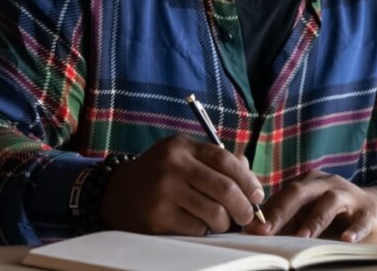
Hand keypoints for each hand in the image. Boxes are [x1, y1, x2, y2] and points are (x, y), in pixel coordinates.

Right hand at [99, 134, 264, 234]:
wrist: (119, 192)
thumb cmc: (162, 174)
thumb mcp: (185, 157)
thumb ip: (217, 162)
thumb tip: (252, 180)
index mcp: (183, 146)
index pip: (225, 160)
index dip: (248, 179)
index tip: (258, 195)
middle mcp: (173, 165)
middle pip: (224, 188)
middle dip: (243, 207)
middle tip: (247, 217)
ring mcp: (163, 191)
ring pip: (213, 213)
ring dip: (224, 223)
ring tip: (220, 222)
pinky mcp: (157, 216)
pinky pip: (196, 228)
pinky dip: (203, 230)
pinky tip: (197, 224)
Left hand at [243, 169, 376, 241]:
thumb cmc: (335, 212)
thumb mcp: (310, 212)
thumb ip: (286, 219)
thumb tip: (254, 231)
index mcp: (310, 182)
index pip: (284, 193)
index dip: (268, 211)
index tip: (252, 229)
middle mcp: (328, 183)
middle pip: (301, 191)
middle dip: (282, 212)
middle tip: (266, 231)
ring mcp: (350, 195)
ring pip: (330, 202)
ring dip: (314, 220)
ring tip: (302, 238)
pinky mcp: (370, 211)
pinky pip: (362, 220)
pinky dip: (355, 229)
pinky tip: (346, 240)